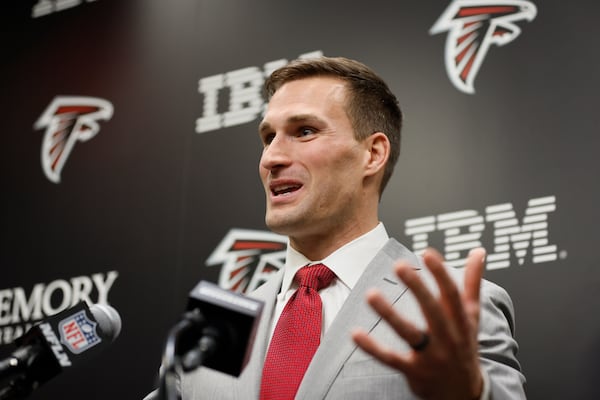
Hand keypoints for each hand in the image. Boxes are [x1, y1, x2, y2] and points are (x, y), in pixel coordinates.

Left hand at [351, 247, 485, 399]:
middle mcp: (448, 338)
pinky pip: (390, 359)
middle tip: (399, 265)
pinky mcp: (414, 372)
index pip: (452, 295)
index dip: (441, 274)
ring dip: (389, 314)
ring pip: (409, 333)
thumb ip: (473, 283)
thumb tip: (479, 251)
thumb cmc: (464, 347)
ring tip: (371, 294)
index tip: (428, 254)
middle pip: (433, 311)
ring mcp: (431, 357)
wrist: (464, 395)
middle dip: (417, 288)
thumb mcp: (472, 317)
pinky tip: (356, 333)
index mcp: (461, 321)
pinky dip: (373, 348)